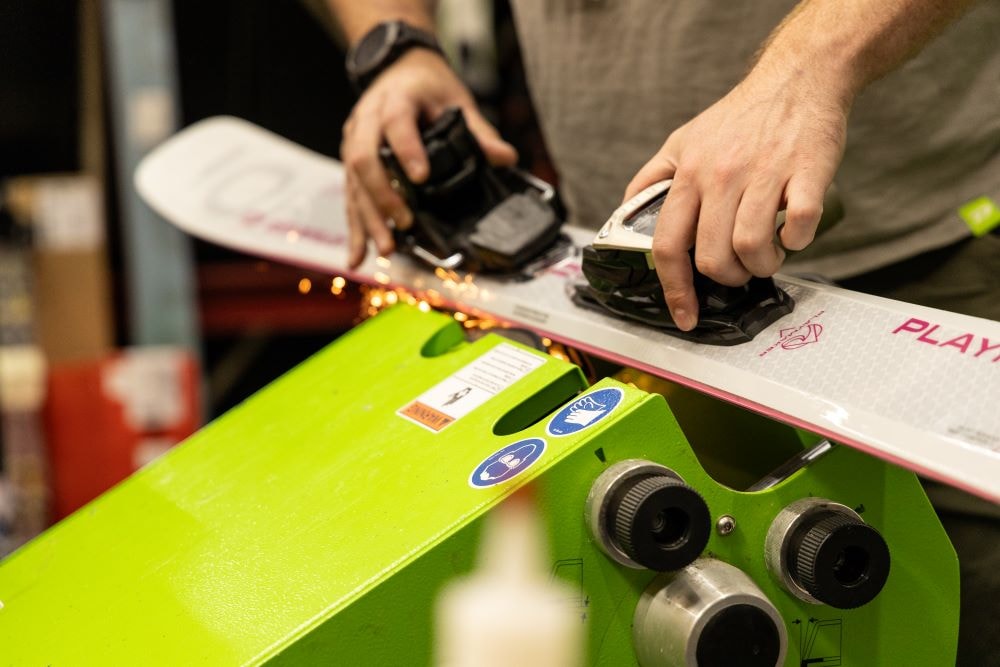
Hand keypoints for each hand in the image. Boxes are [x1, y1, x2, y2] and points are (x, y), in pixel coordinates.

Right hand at [340, 49, 517, 266]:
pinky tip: (359, 257)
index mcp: (396, 99)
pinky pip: (350, 197)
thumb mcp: (457, 99)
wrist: (398, 68)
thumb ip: (479, 131)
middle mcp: (366, 121)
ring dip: (369, 220)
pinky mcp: (351, 162)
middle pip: (364, 159)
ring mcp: (354, 142)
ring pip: (354, 183)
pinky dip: (356, 229)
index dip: (408, 150)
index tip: (422, 176)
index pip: (396, 123)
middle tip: (404, 223)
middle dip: (382, 195)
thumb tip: (506, 159)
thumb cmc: (428, 86)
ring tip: (386, 250)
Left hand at [623, 62, 849, 330]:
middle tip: (741, 269)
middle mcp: (721, 176)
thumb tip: (628, 212)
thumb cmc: (739, 117)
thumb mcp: (683, 140)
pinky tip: (796, 232)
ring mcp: (764, 174)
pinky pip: (800, 226)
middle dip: (728, 278)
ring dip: (763, 265)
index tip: (685, 316)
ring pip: (752, 248)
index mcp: (688, 174)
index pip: (667, 245)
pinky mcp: (807, 172)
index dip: (674, 289)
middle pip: (712, 257)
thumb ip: (653, 178)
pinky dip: (799, 241)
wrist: (797, 79)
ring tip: (769, 253)